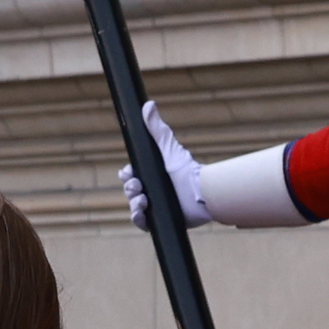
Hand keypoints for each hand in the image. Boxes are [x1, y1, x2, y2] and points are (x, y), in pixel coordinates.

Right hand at [118, 99, 211, 231]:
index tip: (129, 173)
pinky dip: (137, 217)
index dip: (127, 174)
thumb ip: (157, 129)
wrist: (202, 192)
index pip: (130, 175)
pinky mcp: (159, 221)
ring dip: (133, 202)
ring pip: (133, 206)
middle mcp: (152, 191)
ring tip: (143, 199)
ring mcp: (155, 207)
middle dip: (130, 188)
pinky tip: (142, 211)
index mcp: (152, 175)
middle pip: (130, 190)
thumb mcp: (168, 148)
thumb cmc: (187, 170)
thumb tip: (148, 105)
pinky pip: (141, 223)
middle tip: (138, 186)